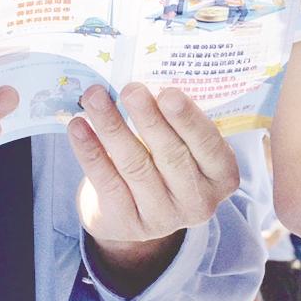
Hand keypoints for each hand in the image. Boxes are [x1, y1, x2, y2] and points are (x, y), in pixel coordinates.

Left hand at [70, 84, 241, 290]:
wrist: (136, 210)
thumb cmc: (165, 160)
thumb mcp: (184, 143)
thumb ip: (175, 119)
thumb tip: (146, 78)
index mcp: (221, 175)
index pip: (208, 145)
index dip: (187, 120)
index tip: (168, 93)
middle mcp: (198, 201)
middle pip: (171, 155)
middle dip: (148, 119)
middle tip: (130, 89)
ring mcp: (163, 217)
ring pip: (135, 165)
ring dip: (112, 127)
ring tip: (95, 97)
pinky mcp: (127, 222)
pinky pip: (107, 182)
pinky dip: (90, 151)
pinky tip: (78, 127)